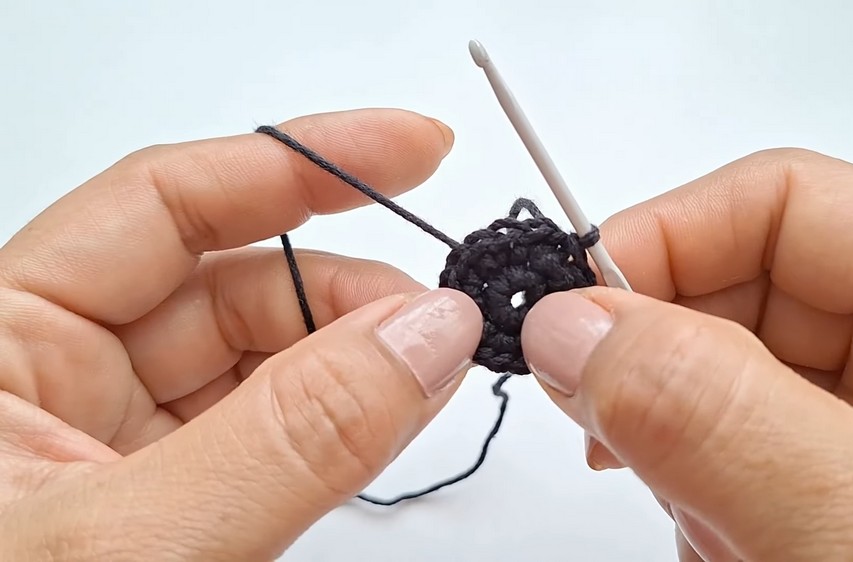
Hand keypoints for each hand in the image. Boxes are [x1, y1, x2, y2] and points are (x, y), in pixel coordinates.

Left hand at [0, 109, 483, 559]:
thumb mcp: (138, 538)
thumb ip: (289, 435)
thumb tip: (426, 333)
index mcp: (2, 347)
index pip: (162, 203)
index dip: (298, 162)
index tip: (413, 148)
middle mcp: (57, 381)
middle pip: (227, 282)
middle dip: (345, 285)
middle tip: (439, 315)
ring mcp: (115, 446)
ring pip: (261, 359)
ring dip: (357, 354)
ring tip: (432, 368)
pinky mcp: (168, 503)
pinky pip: (271, 432)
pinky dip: (343, 420)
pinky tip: (393, 410)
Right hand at [521, 149, 852, 560]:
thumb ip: (712, 415)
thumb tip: (568, 323)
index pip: (783, 203)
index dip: (664, 239)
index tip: (573, 316)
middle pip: (738, 288)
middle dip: (666, 366)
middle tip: (619, 445)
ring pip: (718, 379)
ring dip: (686, 455)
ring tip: (732, 541)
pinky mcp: (842, 486)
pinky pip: (729, 454)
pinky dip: (703, 503)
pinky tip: (740, 551)